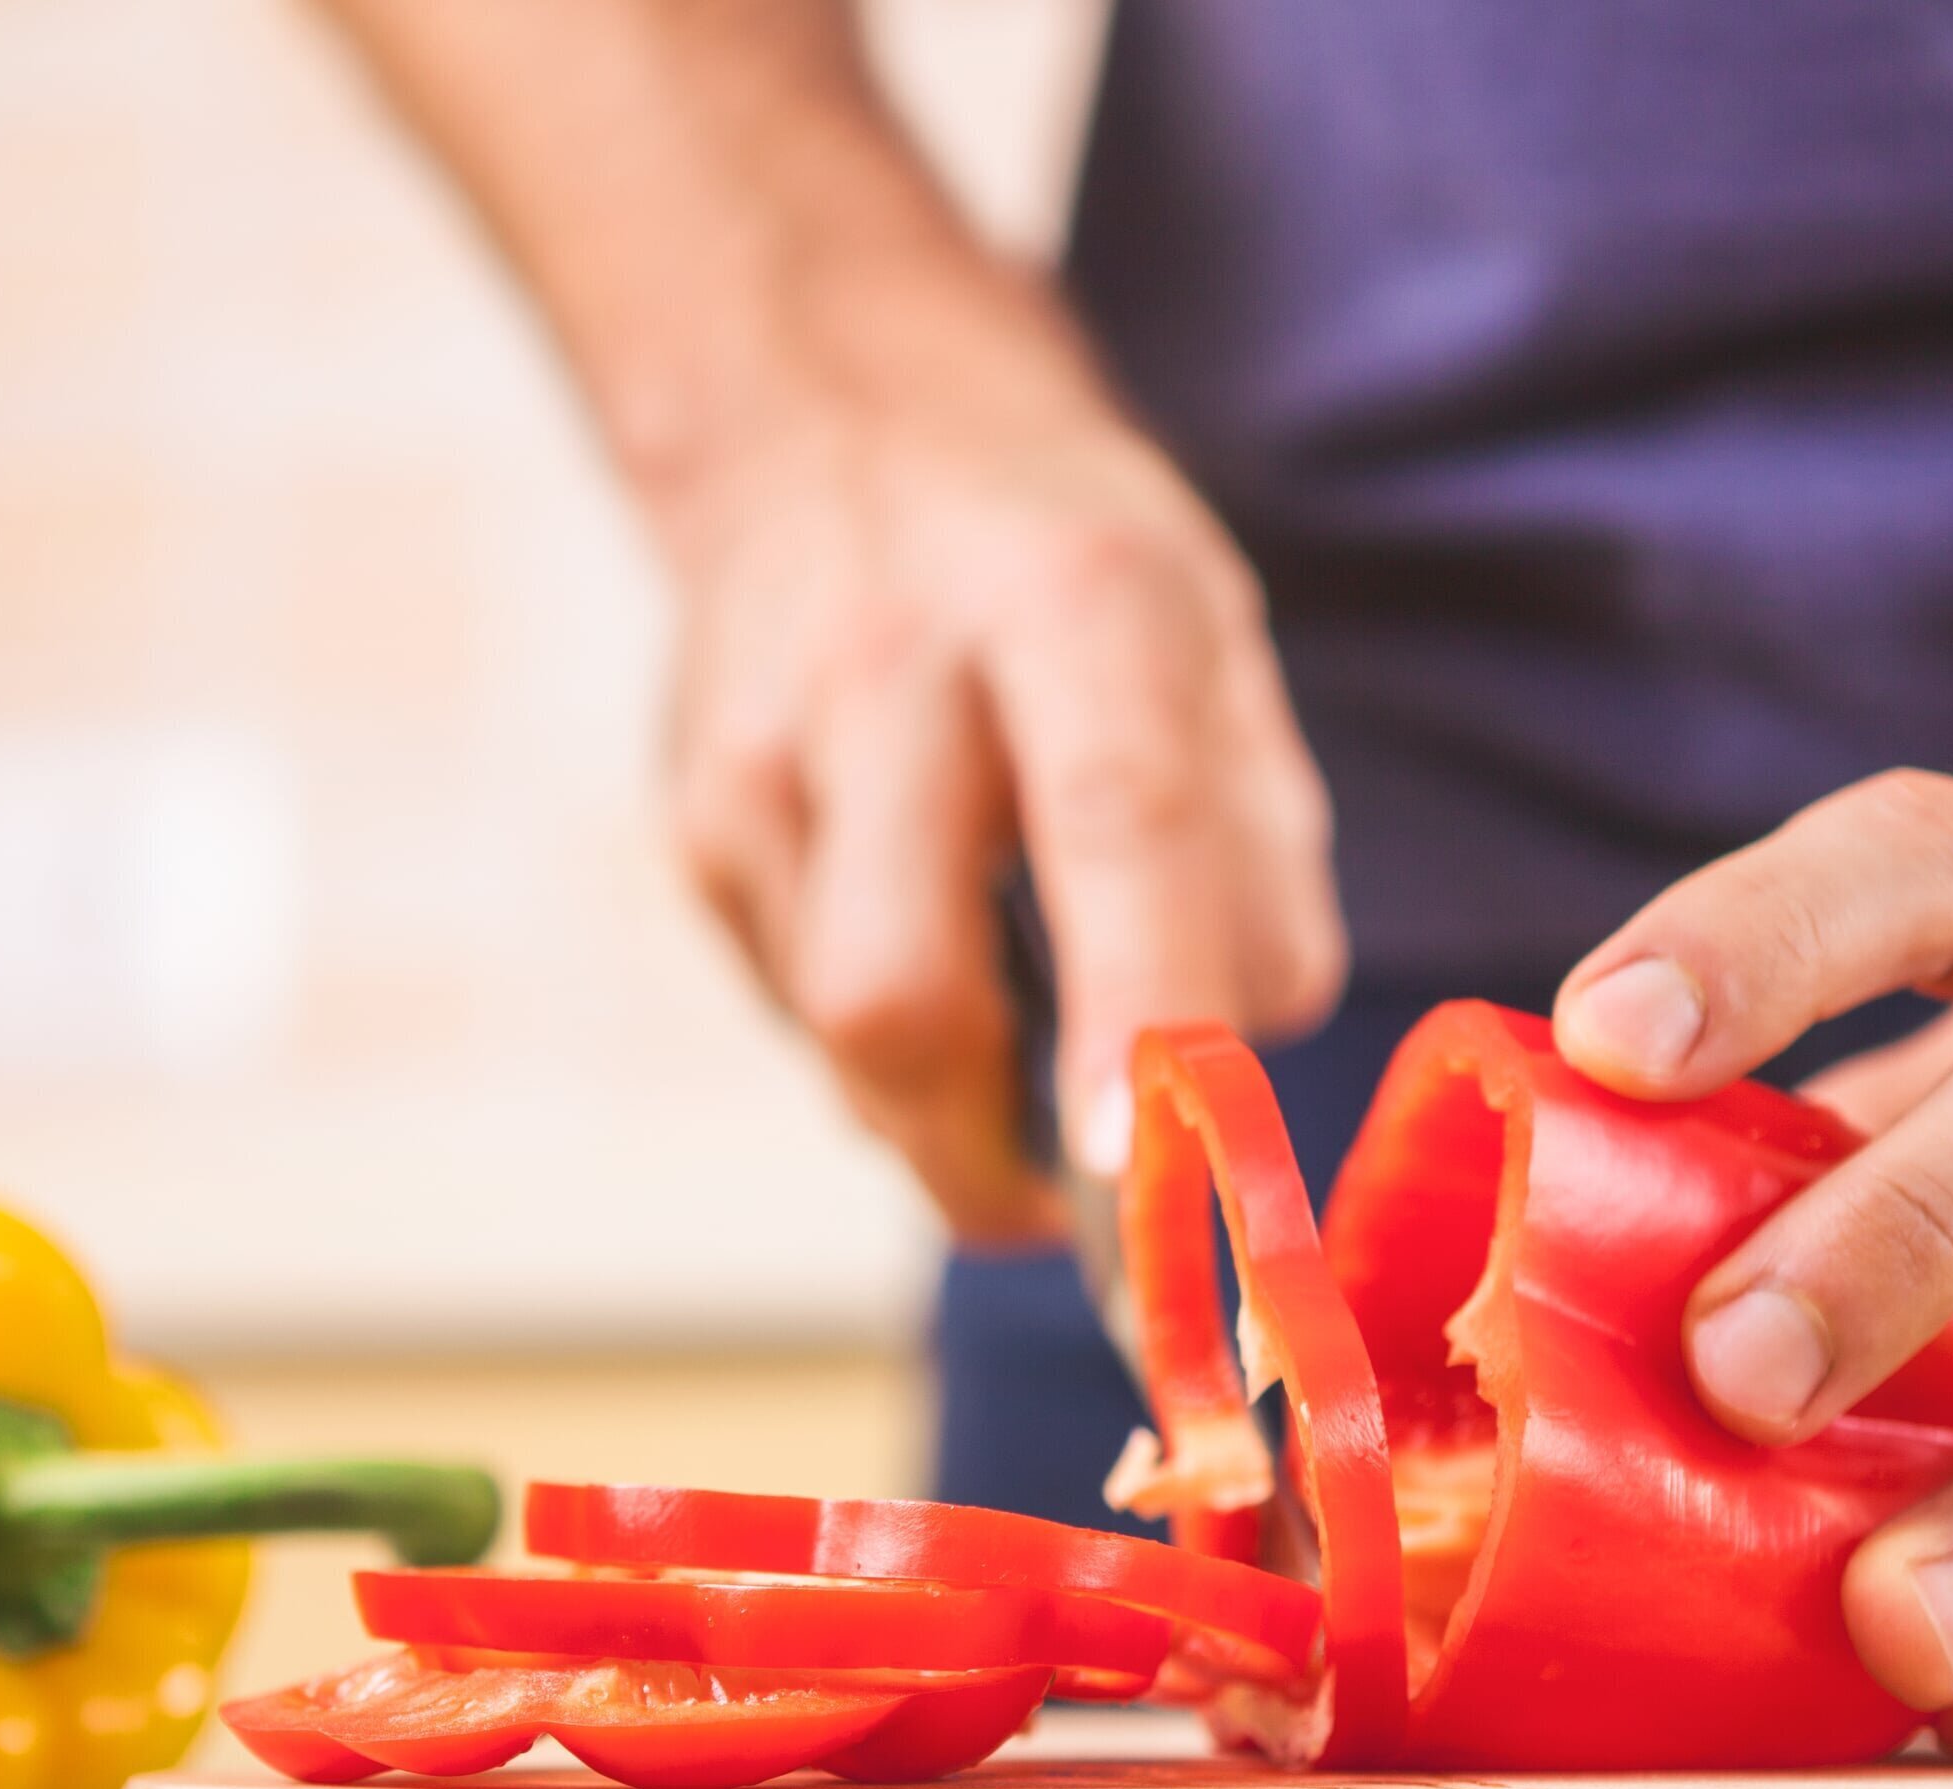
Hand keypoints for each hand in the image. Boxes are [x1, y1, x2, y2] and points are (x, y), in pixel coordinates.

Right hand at [656, 382, 1341, 1236]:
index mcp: (1073, 600)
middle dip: (990, 1152)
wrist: (827, 413)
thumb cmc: (1067, 565)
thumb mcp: (1217, 641)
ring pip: (839, 1035)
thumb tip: (1241, 1063)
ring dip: (943, 1109)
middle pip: (900, 990)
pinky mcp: (691, 823)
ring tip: (1021, 1048)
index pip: (1111, 821)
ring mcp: (759, 756)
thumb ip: (1261, 851)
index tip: (1147, 1174)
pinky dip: (884, 1042)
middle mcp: (891, 674)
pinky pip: (796, 1009)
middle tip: (1088, 1211)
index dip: (1134, 1008)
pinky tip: (930, 942)